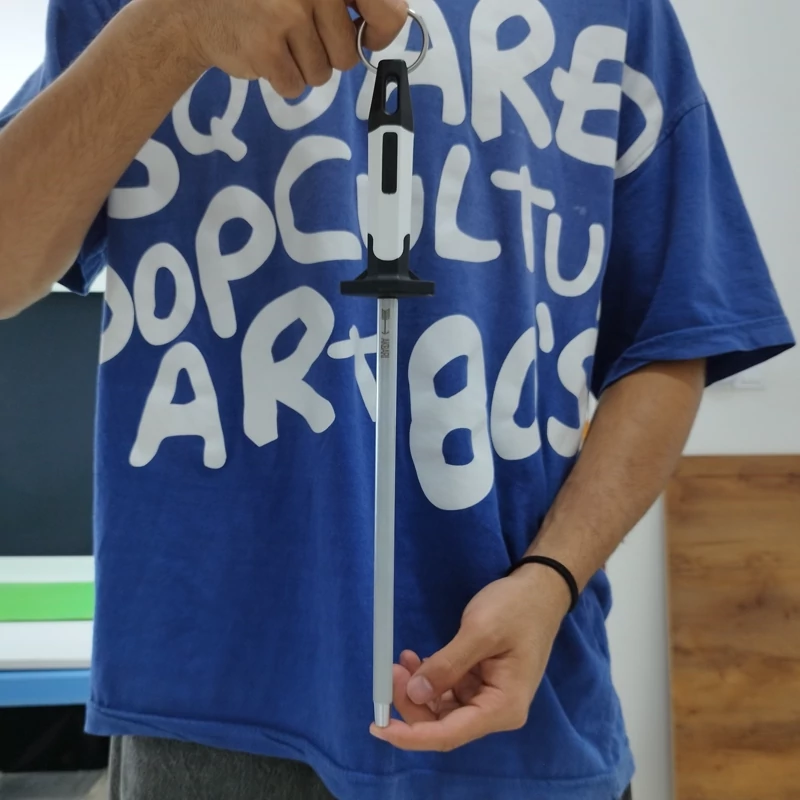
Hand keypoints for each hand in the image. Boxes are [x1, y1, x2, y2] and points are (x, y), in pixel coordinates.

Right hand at [172, 0, 407, 96]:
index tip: (367, 34)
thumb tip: (394, 21)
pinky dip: (282, 78)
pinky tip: (263, 51)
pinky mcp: (267, 48)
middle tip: (298, 31)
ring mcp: (288, 15)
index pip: (387, 9)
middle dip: (327, 53)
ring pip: (323, 73)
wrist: (197, 6)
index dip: (382, 30)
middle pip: (349, 54)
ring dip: (303, 66)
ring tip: (278, 38)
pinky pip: (296, 86)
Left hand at [370, 565, 571, 751]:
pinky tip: (415, 659)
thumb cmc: (517, 609)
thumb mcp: (481, 631)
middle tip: (391, 671)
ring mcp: (486, 697)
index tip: (380, 726)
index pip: (450, 735)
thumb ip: (447, 664)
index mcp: (503, 707)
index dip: (412, 735)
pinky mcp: (478, 683)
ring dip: (416, 689)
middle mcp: (494, 710)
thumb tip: (413, 693)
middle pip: (442, 723)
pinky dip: (428, 678)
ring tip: (401, 660)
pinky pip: (446, 690)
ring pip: (440, 708)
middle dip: (411, 702)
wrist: (539, 590)